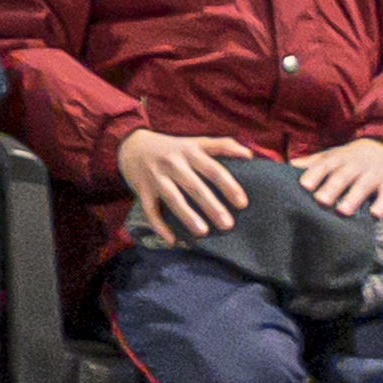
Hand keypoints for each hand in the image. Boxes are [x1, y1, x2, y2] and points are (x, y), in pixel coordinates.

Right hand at [116, 127, 259, 242]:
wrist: (132, 146)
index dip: (228, 185)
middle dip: (211, 205)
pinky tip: (173, 241)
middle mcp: (173, 163)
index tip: (243, 203)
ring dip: (187, 215)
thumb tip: (250, 155)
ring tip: (203, 232)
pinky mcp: (142, 190)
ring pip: (173, 198)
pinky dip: (160, 227)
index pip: (213, 168)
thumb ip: (221, 145)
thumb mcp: (195, 141)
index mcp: (189, 151)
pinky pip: (150, 211)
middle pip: (194, 186)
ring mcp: (156, 177)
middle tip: (228, 225)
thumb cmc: (172, 148)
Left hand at [292, 138, 382, 221]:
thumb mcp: (333, 156)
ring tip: (343, 211)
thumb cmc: (351, 158)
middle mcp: (356, 165)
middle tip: (321, 201)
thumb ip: (313, 163)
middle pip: (343, 175)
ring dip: (354, 197)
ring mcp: (374, 173)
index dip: (314, 174)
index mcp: (339, 158)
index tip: (304, 186)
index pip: (324, 165)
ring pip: (364, 185)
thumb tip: (289, 165)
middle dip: (332, 187)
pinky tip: (375, 215)